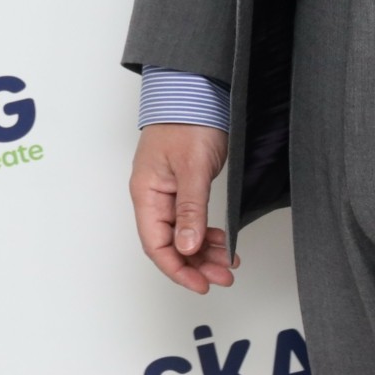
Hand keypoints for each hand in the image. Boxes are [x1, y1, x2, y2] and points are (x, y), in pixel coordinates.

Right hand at [131, 123, 234, 291]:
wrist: (195, 90)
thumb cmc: (187, 120)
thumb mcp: (193, 168)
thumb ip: (191, 209)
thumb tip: (188, 247)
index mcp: (146, 193)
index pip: (155, 244)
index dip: (177, 269)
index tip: (201, 284)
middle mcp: (153, 196)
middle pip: (169, 244)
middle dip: (196, 265)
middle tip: (223, 276)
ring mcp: (167, 192)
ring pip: (182, 235)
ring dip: (203, 252)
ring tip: (227, 262)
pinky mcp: (182, 186)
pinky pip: (190, 220)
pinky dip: (206, 234)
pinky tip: (222, 241)